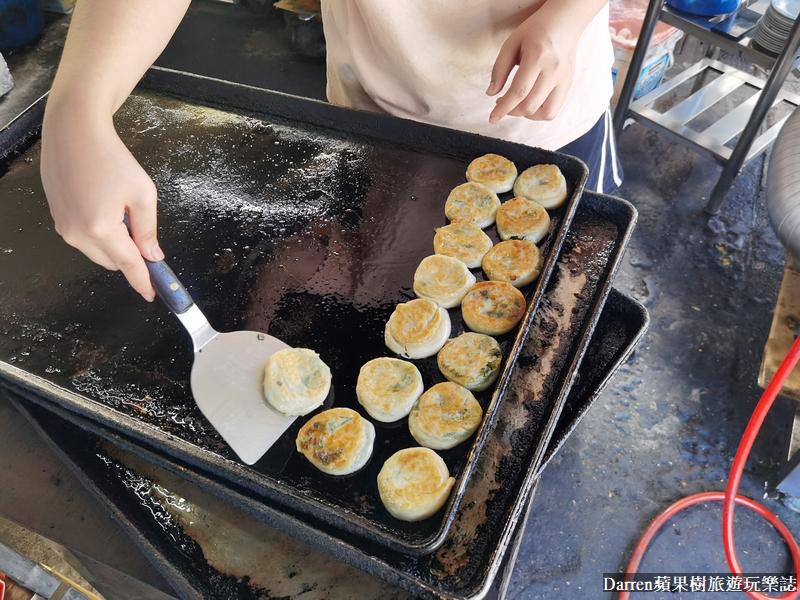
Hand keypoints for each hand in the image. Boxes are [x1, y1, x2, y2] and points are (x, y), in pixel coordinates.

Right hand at [40, 103, 162, 300]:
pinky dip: (99, 232)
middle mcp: (77, 232)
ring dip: (114, 243)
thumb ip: (148, 230)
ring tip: (120, 210)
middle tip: (142, 233)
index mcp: (101, 229)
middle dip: (131, 255)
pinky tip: (105, 206)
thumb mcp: (143, 194)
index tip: (152, 293)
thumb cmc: (110, 157)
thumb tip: (152, 255)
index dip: (143, 281)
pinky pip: (84, 237)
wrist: (74, 131)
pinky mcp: (57, 217)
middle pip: (113, 262)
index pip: (129, 266)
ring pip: (98, 252)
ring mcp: (63, 226)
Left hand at [487, 6, 582, 123]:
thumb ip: (499, 69)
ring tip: (518, 104)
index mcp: (538, 57)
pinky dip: (539, 113)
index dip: (504, 108)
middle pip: (530, 105)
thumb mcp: (511, 44)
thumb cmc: (536, 30)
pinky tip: (530, 103)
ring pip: (545, 113)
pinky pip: (554, 110)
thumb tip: (491, 93)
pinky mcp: (569, 84)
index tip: (493, 118)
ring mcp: (564, 79)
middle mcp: (554, 70)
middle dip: (512, 111)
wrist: (564, 22)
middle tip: (503, 103)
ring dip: (527, 115)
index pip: (519, 92)